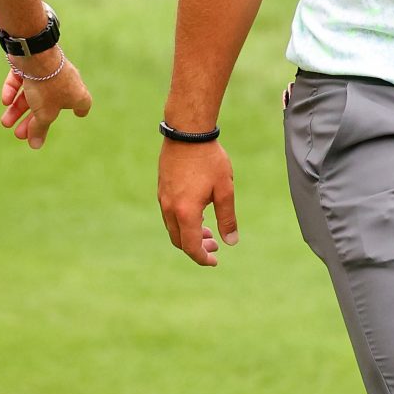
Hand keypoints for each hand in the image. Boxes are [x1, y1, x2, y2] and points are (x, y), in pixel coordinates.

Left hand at [0, 53, 92, 149]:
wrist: (36, 55)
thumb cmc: (48, 84)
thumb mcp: (44, 113)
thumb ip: (39, 129)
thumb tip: (35, 145)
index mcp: (76, 93)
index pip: (82, 104)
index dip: (80, 110)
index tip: (76, 114)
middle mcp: (64, 81)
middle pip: (49, 104)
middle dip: (32, 120)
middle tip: (20, 134)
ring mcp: (48, 71)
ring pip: (33, 94)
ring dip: (18, 109)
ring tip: (6, 122)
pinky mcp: (32, 63)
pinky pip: (22, 79)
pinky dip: (14, 90)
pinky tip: (6, 101)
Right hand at [156, 139, 236, 265]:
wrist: (187, 132)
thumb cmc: (209, 159)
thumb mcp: (225, 190)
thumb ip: (227, 218)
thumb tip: (231, 242)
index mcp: (186, 212)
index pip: (191, 246)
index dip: (203, 258)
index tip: (214, 261)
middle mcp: (170, 208)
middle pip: (179, 241)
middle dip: (197, 247)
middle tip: (215, 245)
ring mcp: (163, 199)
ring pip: (173, 228)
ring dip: (189, 234)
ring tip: (209, 230)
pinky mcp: (162, 189)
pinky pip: (169, 215)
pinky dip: (183, 222)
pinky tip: (198, 213)